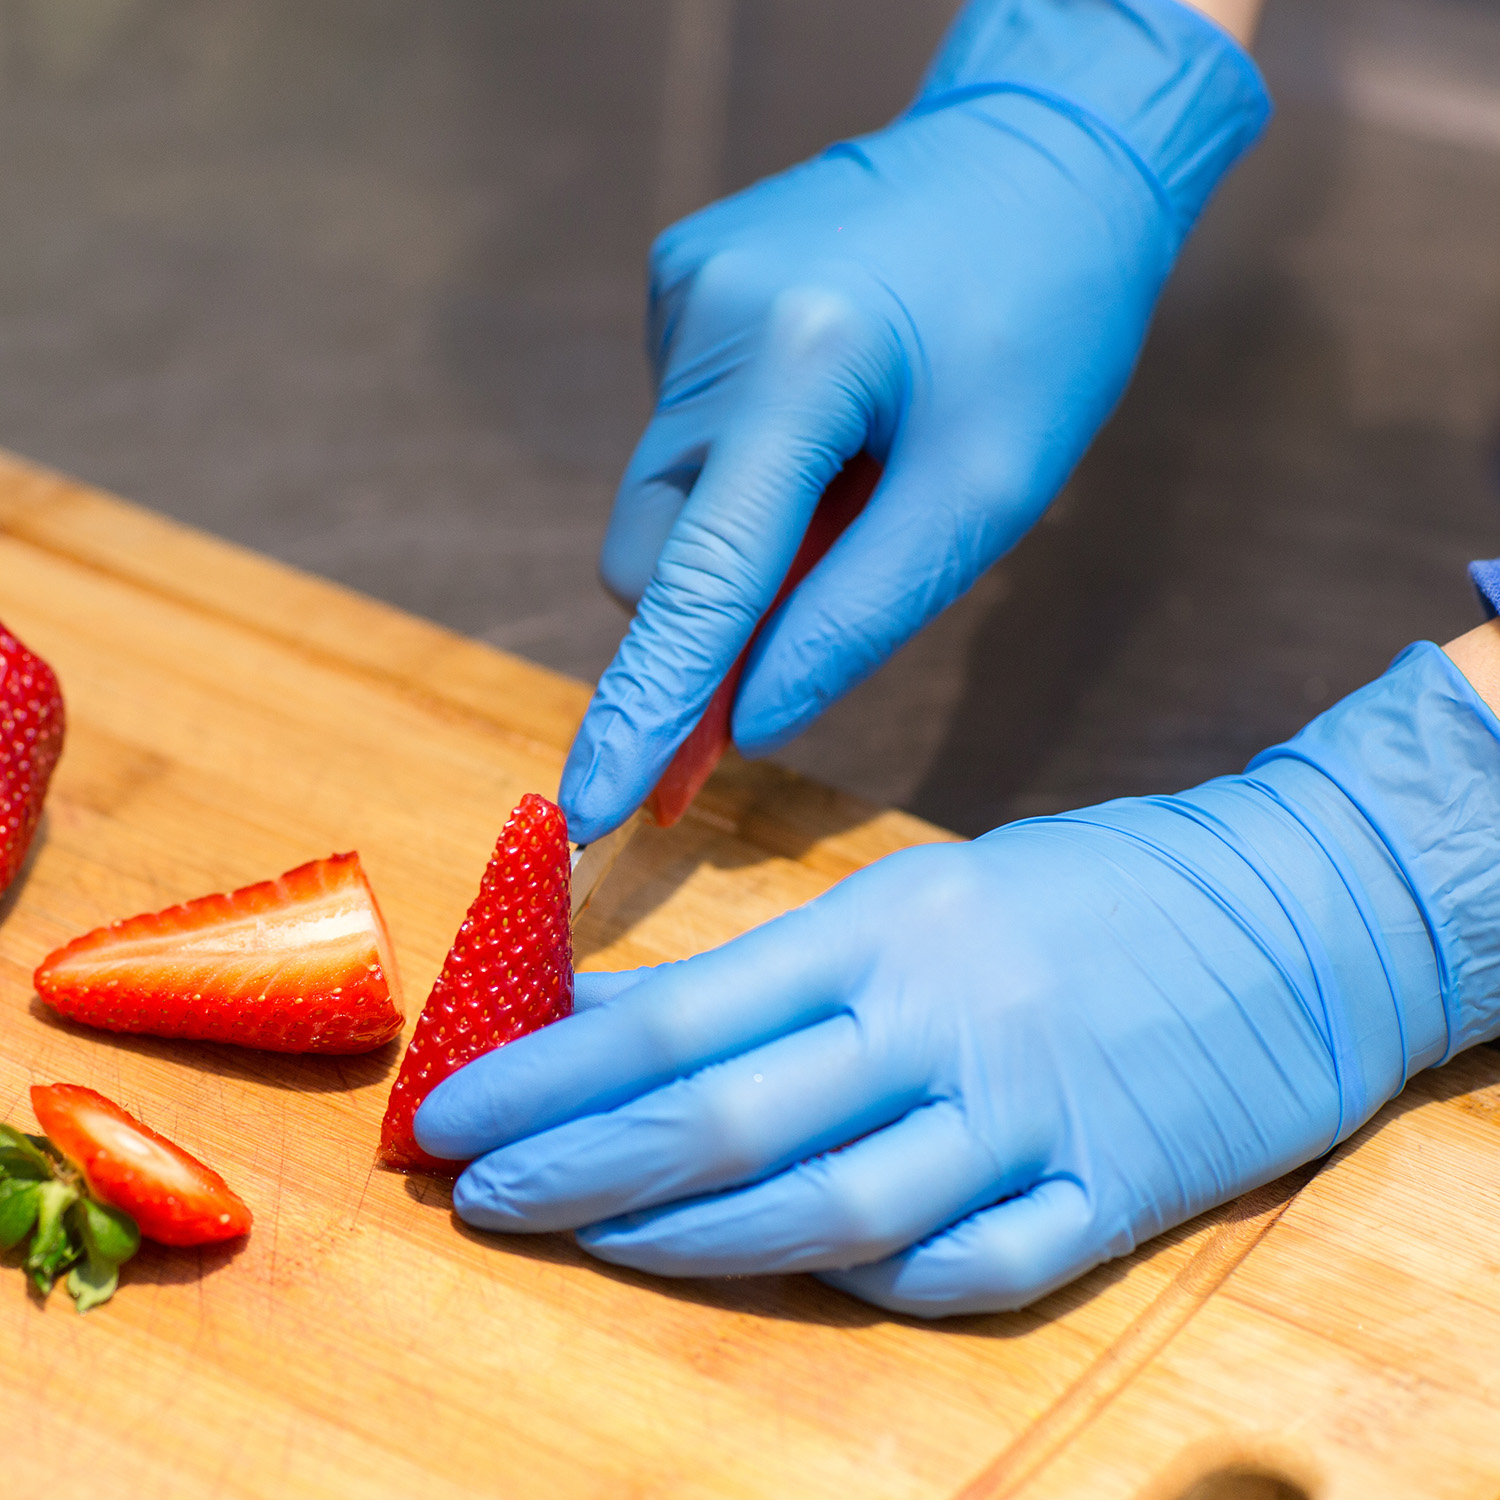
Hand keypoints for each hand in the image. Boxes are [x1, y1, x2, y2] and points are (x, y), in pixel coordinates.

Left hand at [418, 644, 1499, 1316]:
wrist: (1300, 905)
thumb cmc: (1085, 889)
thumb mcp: (921, 895)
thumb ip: (782, 973)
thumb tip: (623, 1015)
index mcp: (890, 927)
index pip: (683, 1015)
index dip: (552, 1073)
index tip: (452, 1109)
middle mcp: (945, 1022)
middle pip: (728, 1121)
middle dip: (579, 1165)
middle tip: (476, 1195)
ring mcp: (1032, 1115)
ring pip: (830, 1213)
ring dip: (688, 1242)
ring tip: (585, 1243)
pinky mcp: (1114, 1189)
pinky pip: (971, 1269)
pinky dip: (871, 1287)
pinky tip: (794, 1282)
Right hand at [560, 0, 1269, 841]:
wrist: (1047, 147)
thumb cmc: (1048, 315)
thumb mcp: (988, 486)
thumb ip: (860, 614)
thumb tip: (752, 720)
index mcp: (796, 360)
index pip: (698, 579)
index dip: (646, 707)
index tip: (593, 805)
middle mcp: (705, 316)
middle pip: (654, 550)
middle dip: (716, 613)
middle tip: (817, 613)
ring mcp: (680, 290)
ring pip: (666, 496)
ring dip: (743, 536)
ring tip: (855, 481)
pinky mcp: (680, 280)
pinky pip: (686, 429)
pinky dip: (746, 468)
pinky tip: (831, 421)